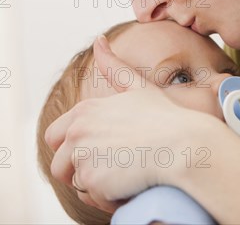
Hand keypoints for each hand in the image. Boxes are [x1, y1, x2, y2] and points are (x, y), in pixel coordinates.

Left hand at [45, 35, 206, 211]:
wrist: (185, 145)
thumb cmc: (167, 118)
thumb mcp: (139, 88)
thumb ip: (114, 67)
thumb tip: (98, 40)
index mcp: (84, 111)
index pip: (54, 138)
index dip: (72, 150)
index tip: (97, 154)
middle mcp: (77, 132)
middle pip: (59, 166)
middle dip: (78, 173)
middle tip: (110, 170)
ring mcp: (83, 156)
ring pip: (78, 185)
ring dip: (99, 186)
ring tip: (126, 176)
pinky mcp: (93, 180)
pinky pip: (94, 199)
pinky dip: (111, 198)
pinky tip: (133, 185)